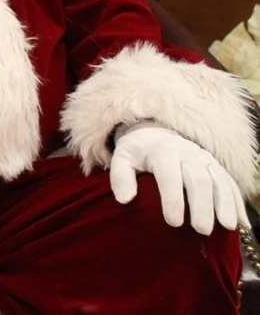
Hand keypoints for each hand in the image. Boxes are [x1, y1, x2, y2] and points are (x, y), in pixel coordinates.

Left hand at [110, 122, 247, 234]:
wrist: (154, 133)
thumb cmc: (136, 153)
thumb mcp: (121, 159)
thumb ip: (120, 177)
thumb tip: (124, 200)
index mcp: (161, 151)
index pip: (169, 175)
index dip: (172, 199)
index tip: (173, 223)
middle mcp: (186, 152)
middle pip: (198, 179)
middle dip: (202, 205)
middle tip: (202, 230)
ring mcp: (203, 157)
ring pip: (219, 179)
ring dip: (225, 203)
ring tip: (228, 227)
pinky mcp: (215, 165)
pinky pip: (229, 182)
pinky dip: (237, 201)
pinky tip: (242, 222)